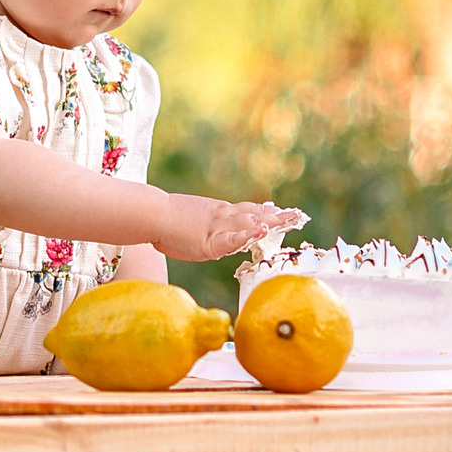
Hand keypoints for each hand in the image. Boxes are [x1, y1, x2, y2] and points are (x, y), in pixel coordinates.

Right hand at [153, 195, 302, 262]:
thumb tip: (205, 231)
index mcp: (219, 212)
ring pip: (251, 223)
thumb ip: (204, 224)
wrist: (152, 214)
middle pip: (257, 215)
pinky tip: (262, 233)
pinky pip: (232, 239)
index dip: (267, 211)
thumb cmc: (164, 218)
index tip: (284, 211)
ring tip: (293, 220)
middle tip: (299, 216)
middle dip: (279, 217)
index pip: (249, 210)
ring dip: (273, 223)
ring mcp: (218, 227)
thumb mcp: (191, 219)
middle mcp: (223, 216)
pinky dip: (248, 236)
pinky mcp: (210, 241)